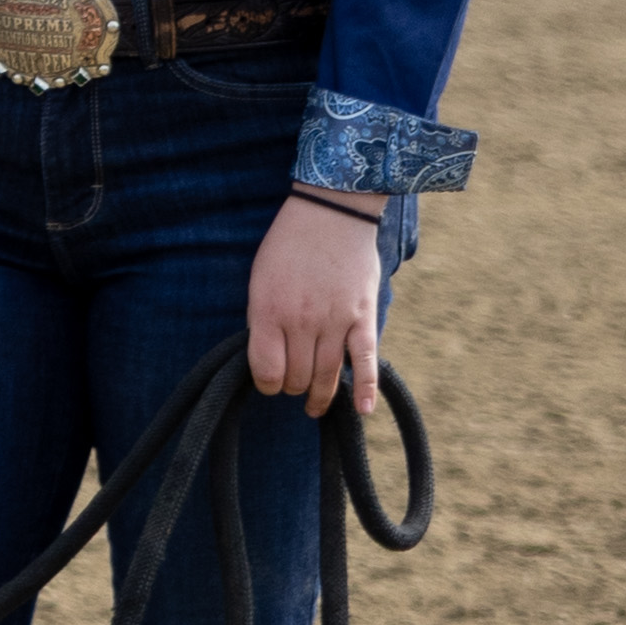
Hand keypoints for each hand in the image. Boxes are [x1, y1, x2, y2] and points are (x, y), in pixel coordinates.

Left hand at [249, 192, 384, 411]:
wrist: (331, 214)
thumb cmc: (288, 244)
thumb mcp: (260, 279)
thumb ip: (263, 318)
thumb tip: (267, 355)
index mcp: (268, 311)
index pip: (266, 369)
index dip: (266, 384)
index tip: (269, 383)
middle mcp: (301, 321)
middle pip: (297, 376)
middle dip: (292, 387)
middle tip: (292, 386)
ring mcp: (335, 320)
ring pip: (327, 374)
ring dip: (320, 396)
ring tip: (314, 407)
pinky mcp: (363, 316)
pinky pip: (366, 360)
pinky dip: (365, 388)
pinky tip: (362, 410)